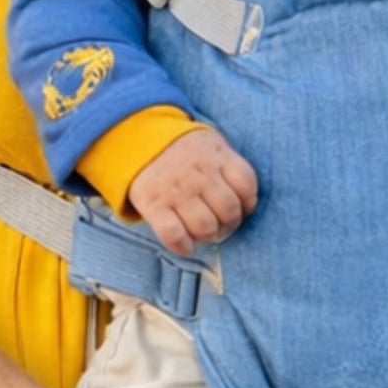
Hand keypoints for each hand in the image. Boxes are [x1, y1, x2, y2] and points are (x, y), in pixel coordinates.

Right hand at [128, 128, 258, 254]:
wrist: (139, 142)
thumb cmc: (185, 152)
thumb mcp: (211, 145)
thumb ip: (229, 166)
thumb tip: (248, 202)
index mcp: (216, 155)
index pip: (246, 183)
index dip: (249, 202)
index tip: (243, 208)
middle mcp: (198, 172)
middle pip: (228, 209)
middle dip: (230, 224)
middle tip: (223, 225)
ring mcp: (175, 189)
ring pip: (205, 225)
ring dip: (209, 235)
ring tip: (206, 233)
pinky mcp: (153, 204)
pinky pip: (173, 234)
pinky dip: (183, 246)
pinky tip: (187, 246)